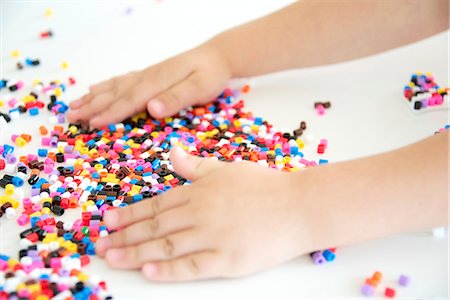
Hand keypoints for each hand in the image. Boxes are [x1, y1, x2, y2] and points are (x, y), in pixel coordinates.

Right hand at [67, 44, 231, 127]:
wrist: (217, 55)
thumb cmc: (210, 74)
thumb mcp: (199, 88)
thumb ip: (176, 98)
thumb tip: (152, 109)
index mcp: (156, 83)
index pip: (129, 101)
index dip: (109, 114)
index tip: (90, 124)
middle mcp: (147, 77)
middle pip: (115, 93)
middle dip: (92, 106)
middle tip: (69, 117)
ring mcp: (147, 75)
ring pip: (114, 86)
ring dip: (93, 96)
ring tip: (74, 105)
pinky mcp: (150, 74)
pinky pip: (122, 80)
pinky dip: (107, 85)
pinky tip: (96, 87)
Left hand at [95, 146, 312, 281]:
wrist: (298, 206)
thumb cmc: (264, 185)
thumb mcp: (227, 169)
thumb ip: (195, 166)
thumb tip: (171, 151)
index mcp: (199, 191)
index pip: (156, 204)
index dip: (129, 213)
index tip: (108, 220)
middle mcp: (201, 213)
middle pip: (155, 226)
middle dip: (124, 235)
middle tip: (100, 243)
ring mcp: (213, 237)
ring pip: (166, 246)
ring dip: (136, 253)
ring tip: (113, 258)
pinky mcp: (228, 260)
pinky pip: (192, 267)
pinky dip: (168, 270)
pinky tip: (148, 271)